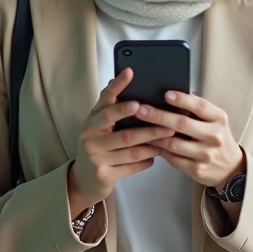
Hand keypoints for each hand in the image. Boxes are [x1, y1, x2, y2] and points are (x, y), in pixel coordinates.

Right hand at [67, 68, 174, 213]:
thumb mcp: (99, 125)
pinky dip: (146, 160)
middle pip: (123, 130)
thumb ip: (111, 108)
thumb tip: (124, 81)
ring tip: (169, 135)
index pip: (105, 100)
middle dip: (145, 124)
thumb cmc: (97, 145)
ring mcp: (96, 157)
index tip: (131, 72)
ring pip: (132, 150)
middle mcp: (91, 137)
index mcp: (91, 120)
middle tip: (163, 116)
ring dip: (153, 143)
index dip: (118, 86)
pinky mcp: (104, 174)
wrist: (84, 178)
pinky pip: (132, 166)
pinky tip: (156, 155)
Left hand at [136, 91, 245, 188]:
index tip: (166, 94)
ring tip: (138, 127)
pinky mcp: (197, 170)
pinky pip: (173, 158)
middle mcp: (214, 136)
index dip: (182, 99)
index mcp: (219, 118)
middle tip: (140, 109)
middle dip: (158, 116)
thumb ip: (197, 109)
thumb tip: (172, 94)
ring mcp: (206, 154)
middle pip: (182, 124)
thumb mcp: (214, 120)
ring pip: (173, 143)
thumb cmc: (216, 137)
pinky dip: (159, 150)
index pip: (200, 106)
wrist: (230, 167)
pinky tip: (148, 143)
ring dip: (153, 135)